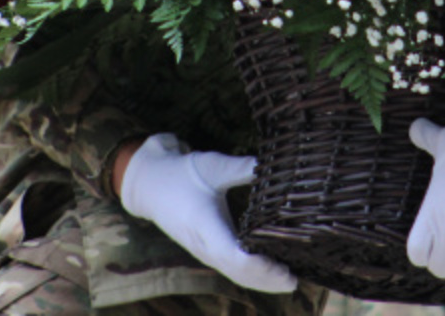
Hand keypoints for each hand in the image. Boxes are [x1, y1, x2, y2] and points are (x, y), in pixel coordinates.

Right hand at [119, 133, 296, 293]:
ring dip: (261, 280)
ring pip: (235, 274)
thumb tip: (274, 164)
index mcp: (204, 225)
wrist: (151, 185)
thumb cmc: (182, 174)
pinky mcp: (208, 251)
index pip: (233, 256)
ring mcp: (205, 251)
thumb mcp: (211, 165)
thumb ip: (242, 167)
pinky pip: (231, 269)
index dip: (258, 265)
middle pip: (238, 272)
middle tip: (294, 279)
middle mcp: (204, 244)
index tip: (282, 266)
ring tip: (289, 280)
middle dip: (267, 279)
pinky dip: (252, 274)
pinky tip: (270, 270)